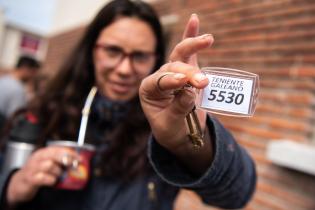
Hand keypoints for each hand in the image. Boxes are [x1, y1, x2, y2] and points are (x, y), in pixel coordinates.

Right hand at [6, 146, 79, 205]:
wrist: (20, 183)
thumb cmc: (38, 172)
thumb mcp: (48, 163)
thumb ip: (60, 161)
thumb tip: (78, 161)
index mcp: (43, 152)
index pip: (58, 149)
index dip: (70, 153)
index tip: (80, 158)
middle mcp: (37, 158)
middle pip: (54, 154)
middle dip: (67, 159)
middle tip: (74, 166)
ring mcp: (32, 168)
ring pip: (49, 165)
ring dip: (58, 172)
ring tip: (59, 175)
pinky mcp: (30, 179)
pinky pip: (43, 178)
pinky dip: (51, 180)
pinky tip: (52, 181)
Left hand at [140, 14, 213, 172]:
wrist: (179, 134)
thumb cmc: (171, 131)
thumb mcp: (171, 124)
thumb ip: (179, 108)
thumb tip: (191, 90)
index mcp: (148, 90)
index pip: (159, 81)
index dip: (172, 80)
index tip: (185, 83)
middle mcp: (159, 78)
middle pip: (173, 68)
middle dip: (189, 73)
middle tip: (203, 82)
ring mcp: (173, 73)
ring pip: (180, 55)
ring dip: (192, 45)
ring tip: (207, 39)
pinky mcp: (187, 72)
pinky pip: (188, 53)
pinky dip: (191, 36)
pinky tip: (194, 20)